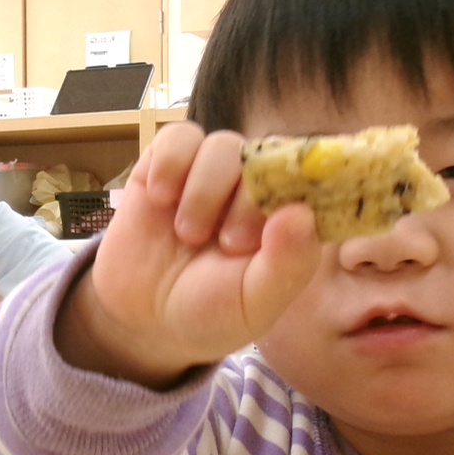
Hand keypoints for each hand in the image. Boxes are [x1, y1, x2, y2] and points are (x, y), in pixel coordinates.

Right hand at [55, 123, 321, 388]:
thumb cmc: (208, 313)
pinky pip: (177, 136)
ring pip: (221, 145)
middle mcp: (251, 188)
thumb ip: (286, 266)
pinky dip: (170, 163)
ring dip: (204, 189)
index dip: (298, 188)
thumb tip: (301, 212)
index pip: (309, 177)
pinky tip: (160, 198)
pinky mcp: (166, 165)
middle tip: (227, 245)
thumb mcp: (252, 304)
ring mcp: (209, 174)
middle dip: (244, 201)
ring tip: (187, 233)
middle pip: (264, 158)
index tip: (278, 221)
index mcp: (285, 218)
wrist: (143, 318)